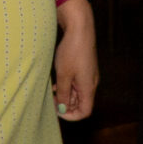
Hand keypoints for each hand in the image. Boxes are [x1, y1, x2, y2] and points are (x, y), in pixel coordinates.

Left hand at [52, 0, 96, 119]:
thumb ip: (63, 94)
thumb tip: (63, 108)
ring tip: (51, 90)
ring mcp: (88, 74)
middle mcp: (91, 83)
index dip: (71, 116)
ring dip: (65, 95)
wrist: (80, 28)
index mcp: (88, 87)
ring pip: (78, 93)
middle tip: (51, 100)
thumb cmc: (72, 51)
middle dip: (66, 105)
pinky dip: (67, 86)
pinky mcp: (85, 67)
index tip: (57, 110)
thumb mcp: (63, 75)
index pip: (85, 111)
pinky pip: (77, 83)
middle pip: (81, 103)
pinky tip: (56, 81)